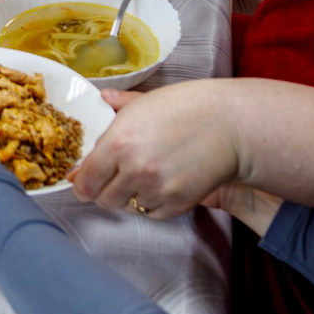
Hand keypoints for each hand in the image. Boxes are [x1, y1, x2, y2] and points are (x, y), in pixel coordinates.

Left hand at [68, 81, 243, 219]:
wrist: (231, 124)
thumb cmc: (189, 107)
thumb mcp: (147, 101)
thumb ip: (119, 107)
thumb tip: (102, 100)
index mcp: (118, 143)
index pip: (85, 181)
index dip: (82, 183)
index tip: (84, 183)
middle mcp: (133, 170)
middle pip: (103, 199)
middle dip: (106, 190)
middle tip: (114, 179)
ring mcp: (156, 190)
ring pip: (128, 207)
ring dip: (131, 196)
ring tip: (145, 176)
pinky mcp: (176, 204)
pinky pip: (152, 213)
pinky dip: (153, 203)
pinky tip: (161, 184)